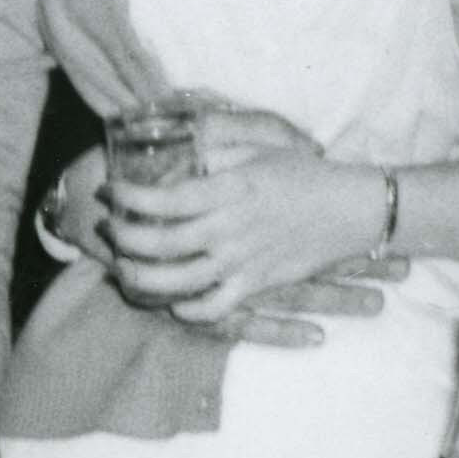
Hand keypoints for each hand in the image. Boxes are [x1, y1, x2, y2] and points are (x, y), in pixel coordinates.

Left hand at [100, 105, 394, 330]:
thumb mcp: (259, 149)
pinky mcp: (257, 284)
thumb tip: (177, 152)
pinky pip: (213, 307)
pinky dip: (187, 309)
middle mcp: (230, 228)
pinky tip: (171, 299)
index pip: (163, 198)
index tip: (111, 191)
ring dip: (142, 277)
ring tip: (124, 267)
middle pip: (160, 242)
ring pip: (178, 281)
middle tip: (107, 227)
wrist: (351, 209)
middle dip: (123, 237)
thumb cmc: (304, 174)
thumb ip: (215, 150)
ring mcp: (243, 261)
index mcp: (229, 189)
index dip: (129, 197)